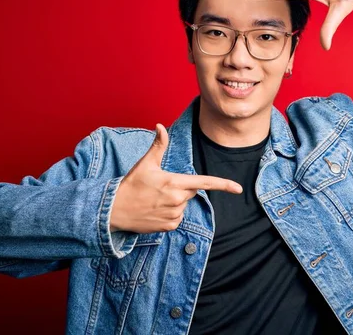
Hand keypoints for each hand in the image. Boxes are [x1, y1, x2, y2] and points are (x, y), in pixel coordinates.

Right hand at [110, 123, 242, 232]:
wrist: (113, 210)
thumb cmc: (130, 185)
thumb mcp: (145, 164)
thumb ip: (158, 145)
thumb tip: (160, 126)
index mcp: (174, 182)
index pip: (204, 182)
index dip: (223, 185)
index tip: (238, 188)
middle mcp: (177, 200)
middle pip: (190, 191)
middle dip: (181, 188)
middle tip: (160, 187)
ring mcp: (173, 215)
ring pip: (184, 205)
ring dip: (175, 202)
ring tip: (155, 200)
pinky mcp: (169, 226)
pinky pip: (178, 218)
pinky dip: (170, 214)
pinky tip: (155, 210)